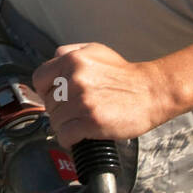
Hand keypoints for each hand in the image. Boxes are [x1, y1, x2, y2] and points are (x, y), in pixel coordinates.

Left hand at [31, 43, 176, 147]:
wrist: (152, 91)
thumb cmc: (125, 75)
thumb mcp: (96, 51)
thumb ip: (70, 53)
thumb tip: (52, 64)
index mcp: (72, 60)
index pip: (39, 79)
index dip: (46, 91)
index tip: (55, 97)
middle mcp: (74, 79)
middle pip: (48, 103)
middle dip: (60, 110)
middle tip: (76, 111)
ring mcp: (82, 101)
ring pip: (55, 121)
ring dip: (65, 126)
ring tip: (81, 123)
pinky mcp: (91, 121)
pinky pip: (65, 136)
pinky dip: (69, 140)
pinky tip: (80, 136)